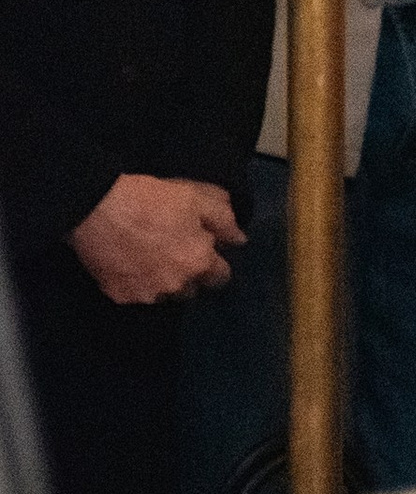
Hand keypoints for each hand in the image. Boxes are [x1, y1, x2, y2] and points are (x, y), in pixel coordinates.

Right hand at [69, 174, 242, 307]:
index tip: (206, 251)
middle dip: (189, 274)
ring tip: (150, 257)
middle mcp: (175, 286)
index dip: (216, 263)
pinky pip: (134, 293)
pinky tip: (128, 261)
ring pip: (163, 294)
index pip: (221, 277)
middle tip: (174, 250)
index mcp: (198, 262)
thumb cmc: (151, 199)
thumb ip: (223, 220)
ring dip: (163, 281)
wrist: (96, 208)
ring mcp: (145, 295)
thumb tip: (239, 240)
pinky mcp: (118, 296)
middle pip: (191, 289)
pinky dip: (135, 282)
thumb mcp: (196, 197)